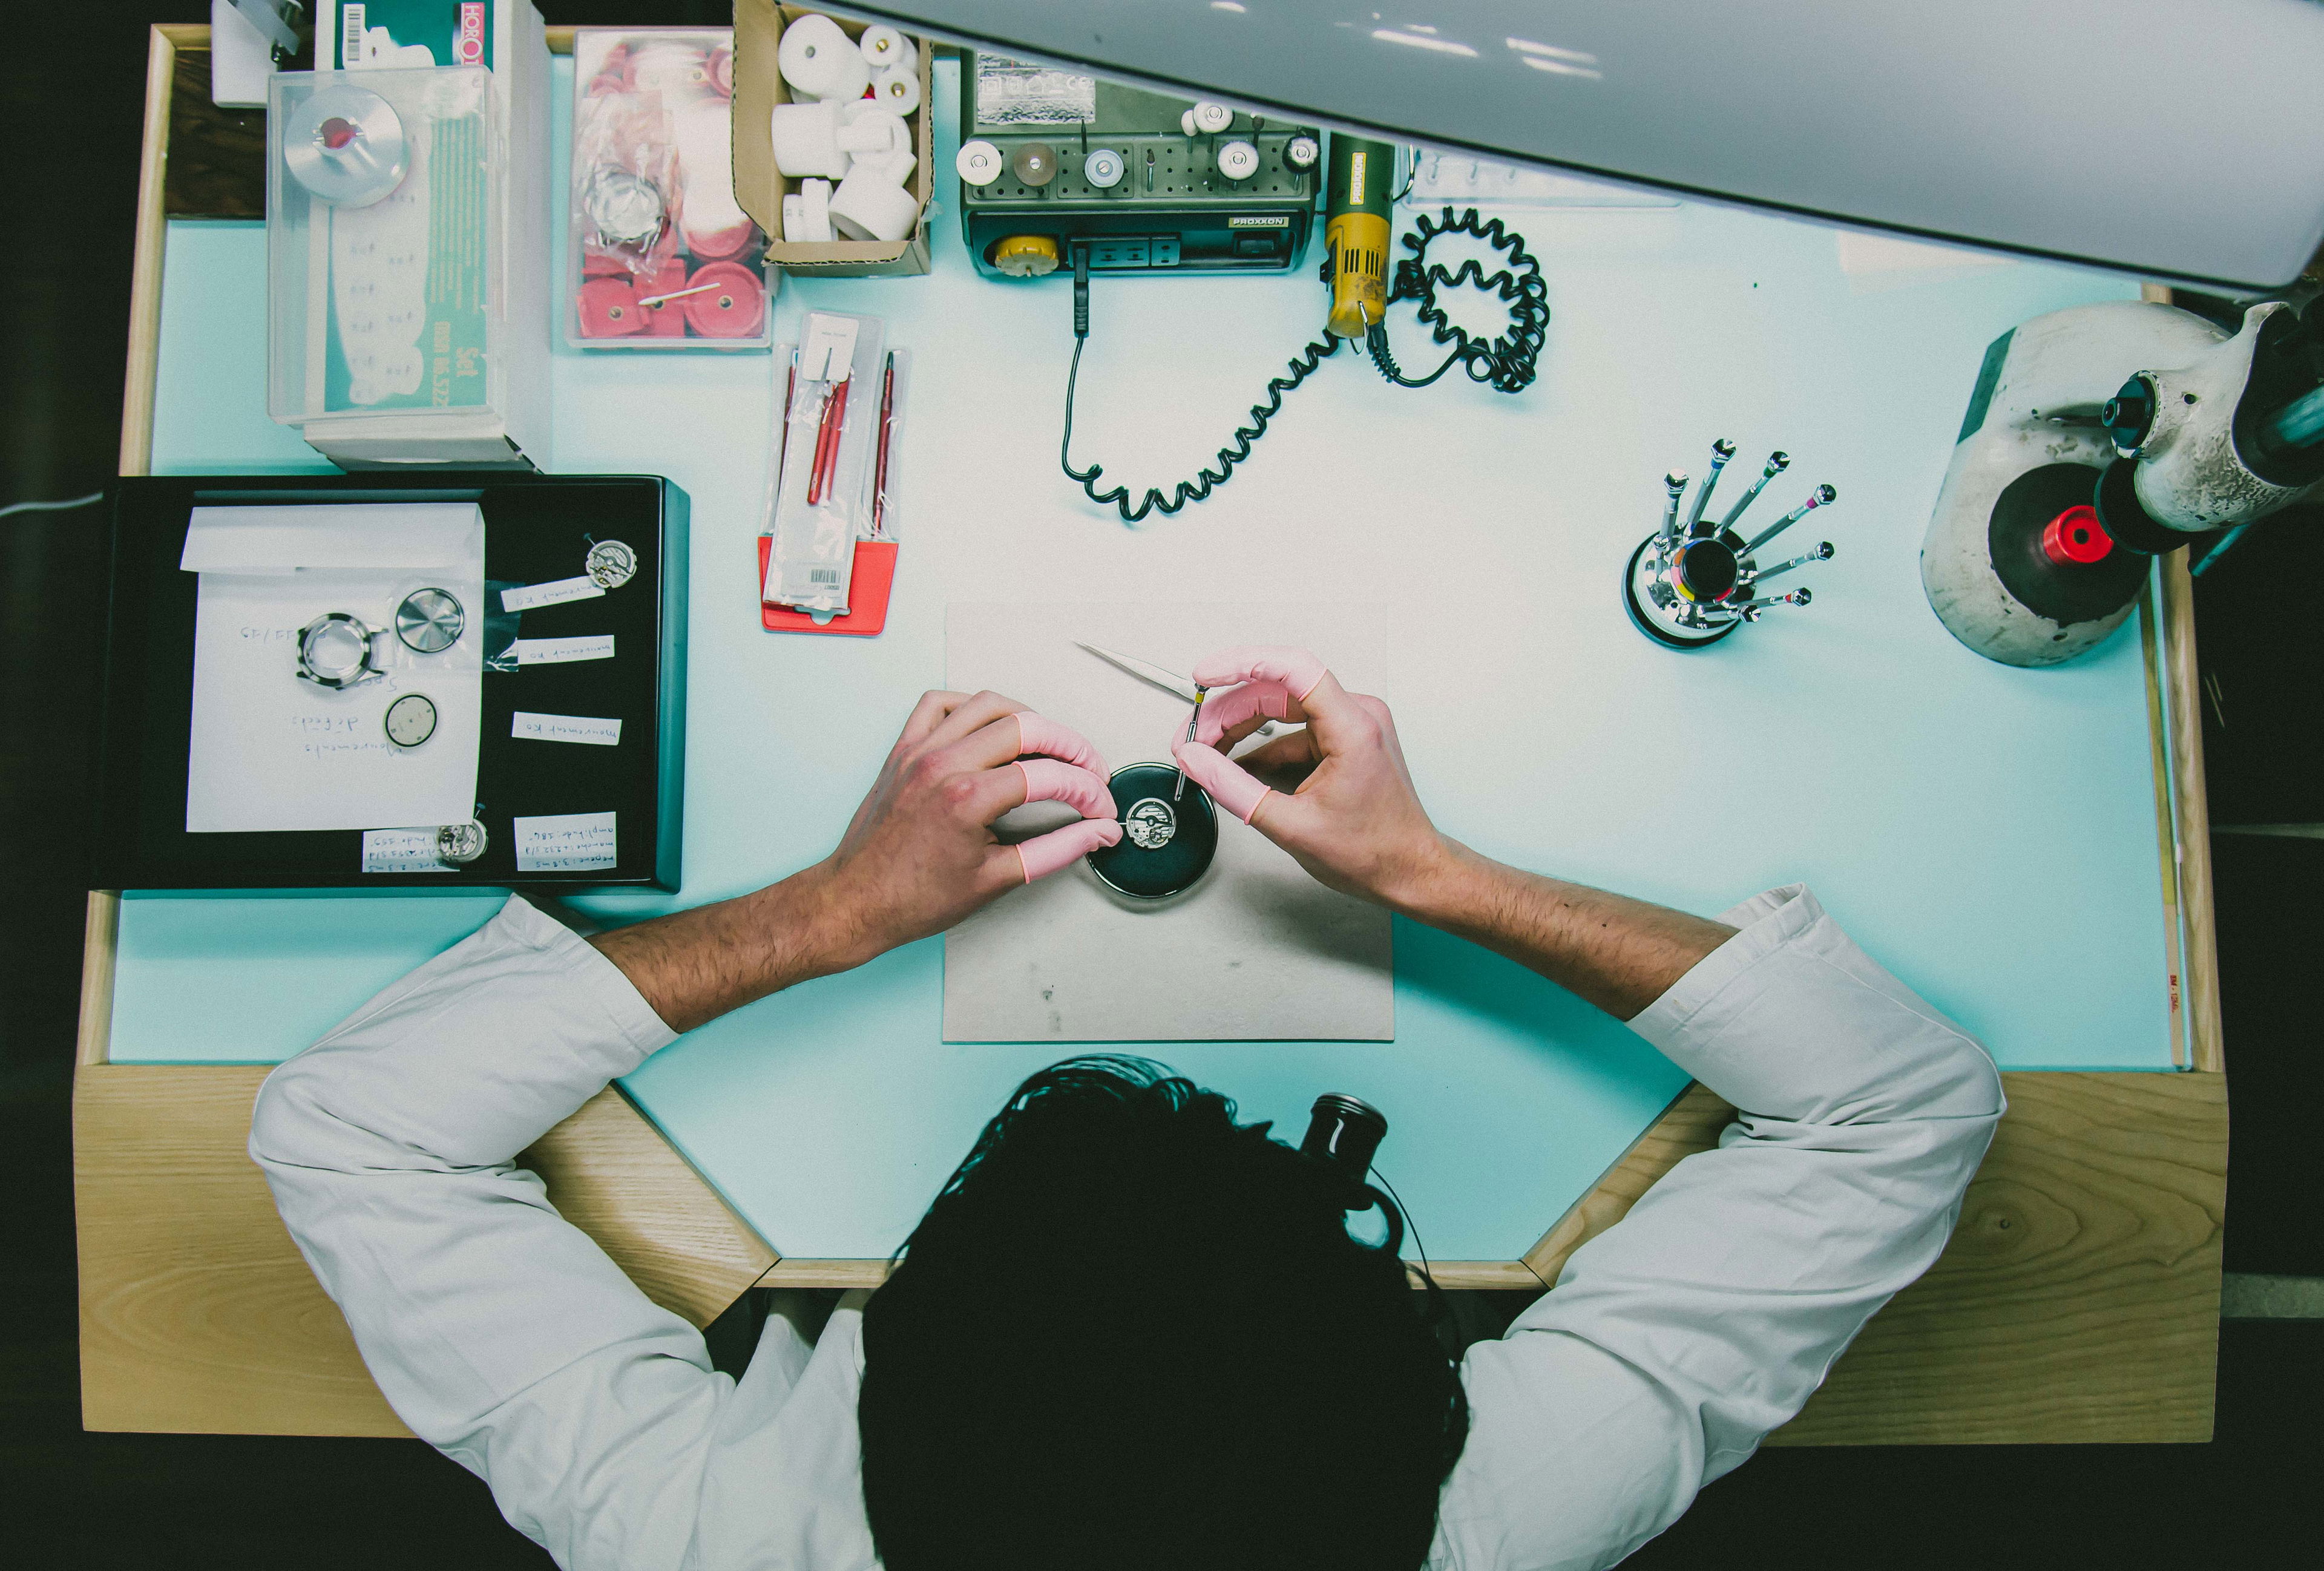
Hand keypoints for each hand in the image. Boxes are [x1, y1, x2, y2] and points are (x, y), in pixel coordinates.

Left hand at [592, 691, 1117, 1033]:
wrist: (855, 902)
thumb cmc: (913, 899)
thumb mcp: (997, 879)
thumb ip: (1057, 850)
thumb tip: (1097, 833)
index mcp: (967, 799)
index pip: (1049, 776)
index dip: (1087, 791)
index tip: (1100, 808)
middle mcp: (942, 765)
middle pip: (1027, 725)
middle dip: (1070, 745)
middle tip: (1088, 769)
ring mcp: (919, 752)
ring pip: (987, 703)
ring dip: (1029, 717)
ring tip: (1051, 744)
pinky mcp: (903, 750)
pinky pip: (939, 703)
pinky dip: (971, 705)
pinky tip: (990, 726)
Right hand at [1169, 646, 1449, 910]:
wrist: (1410, 871)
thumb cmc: (1373, 852)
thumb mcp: (1292, 826)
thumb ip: (1234, 788)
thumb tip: (1195, 760)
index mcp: (1352, 728)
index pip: (1292, 669)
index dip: (1241, 665)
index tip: (1205, 676)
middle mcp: (1356, 716)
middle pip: (1277, 691)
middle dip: (1228, 712)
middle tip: (1191, 738)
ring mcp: (1351, 726)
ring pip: (1282, 709)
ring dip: (1240, 729)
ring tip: (1205, 752)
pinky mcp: (1343, 740)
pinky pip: (1293, 731)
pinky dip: (1262, 747)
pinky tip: (1235, 766)